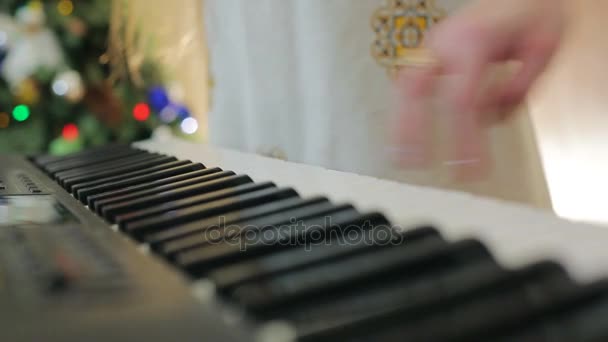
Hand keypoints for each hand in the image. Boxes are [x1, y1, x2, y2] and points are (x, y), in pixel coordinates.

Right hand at [392, 0, 565, 179]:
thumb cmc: (535, 11)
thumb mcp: (543, 47)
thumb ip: (519, 87)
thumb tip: (491, 118)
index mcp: (474, 41)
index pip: (463, 101)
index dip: (464, 139)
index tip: (469, 169)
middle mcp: (446, 41)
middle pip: (414, 88)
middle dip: (407, 128)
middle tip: (407, 161)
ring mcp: (435, 43)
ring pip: (405, 83)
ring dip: (399, 121)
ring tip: (399, 154)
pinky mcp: (432, 48)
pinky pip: (411, 80)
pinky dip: (406, 109)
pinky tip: (408, 131)